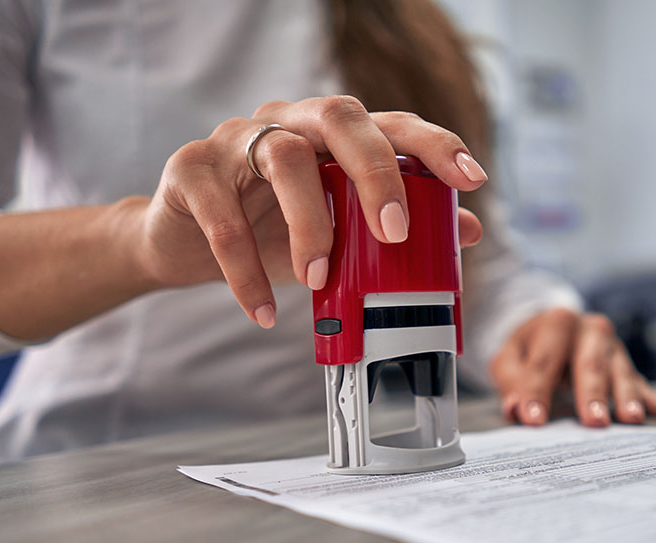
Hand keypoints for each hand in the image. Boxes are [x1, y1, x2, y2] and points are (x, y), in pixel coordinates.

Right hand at [133, 95, 486, 327]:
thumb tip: (469, 229)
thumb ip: (396, 227)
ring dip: (310, 224)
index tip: (472, 178)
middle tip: (394, 231)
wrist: (183, 242)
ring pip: (283, 158)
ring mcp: (234, 140)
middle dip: (376, 172)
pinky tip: (263, 311)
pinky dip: (246, 271)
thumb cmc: (268, 230)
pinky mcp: (191, 170)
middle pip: (339, 118)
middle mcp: (286, 122)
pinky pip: (223, 218)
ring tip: (318, 280)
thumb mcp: (337, 232)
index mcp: (329, 134)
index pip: (390, 123)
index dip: (434, 144)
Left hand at [490, 309, 655, 426]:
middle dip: (592, 394)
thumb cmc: (529, 348)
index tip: (534, 420)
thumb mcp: (509, 358)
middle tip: (594, 422)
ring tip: (631, 419)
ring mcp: (612, 346)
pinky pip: (639, 381)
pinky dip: (651, 397)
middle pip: (590, 364)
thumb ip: (511, 382)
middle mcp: (590, 329)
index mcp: (557, 322)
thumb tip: (514, 409)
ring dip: (626, 397)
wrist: (553, 327)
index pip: (545, 361)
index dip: (537, 392)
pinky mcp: (625, 363)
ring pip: (619, 372)